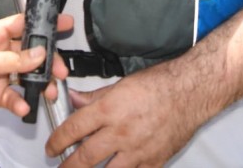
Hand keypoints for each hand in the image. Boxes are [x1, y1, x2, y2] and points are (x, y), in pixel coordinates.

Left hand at [0, 13, 70, 125]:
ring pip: (28, 76)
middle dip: (47, 62)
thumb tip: (39, 54)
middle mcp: (1, 52)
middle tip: (60, 71)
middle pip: (32, 53)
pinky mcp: (0, 93)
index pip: (24, 24)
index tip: (64, 23)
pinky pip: (17, 96)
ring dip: (39, 84)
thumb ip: (14, 60)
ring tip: (48, 92)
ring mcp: (2, 73)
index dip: (44, 24)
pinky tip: (23, 106)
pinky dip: (22, 102)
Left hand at [49, 60, 205, 167]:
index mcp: (110, 110)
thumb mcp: (121, 84)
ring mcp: (138, 151)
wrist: (191, 92)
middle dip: (68, 166)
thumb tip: (75, 100)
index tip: (52, 147)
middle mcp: (121, 132)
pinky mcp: (153, 162)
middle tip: (60, 166)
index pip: (73, 129)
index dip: (57, 141)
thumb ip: (95, 97)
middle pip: (85, 157)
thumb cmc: (160, 85)